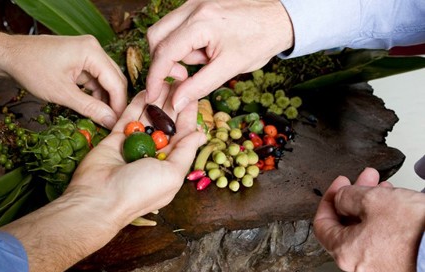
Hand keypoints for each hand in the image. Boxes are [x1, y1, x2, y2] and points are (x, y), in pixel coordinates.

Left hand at [0, 32, 126, 128]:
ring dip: (104, 99)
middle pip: (114, 80)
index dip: (120, 105)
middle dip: (114, 102)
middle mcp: (93, 49)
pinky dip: (94, 94)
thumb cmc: (31, 69)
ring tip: (101, 119)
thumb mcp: (62, 93)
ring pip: (105, 81)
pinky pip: (94, 79)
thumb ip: (90, 108)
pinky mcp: (80, 59)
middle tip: (113, 124)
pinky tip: (91, 108)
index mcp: (92, 51)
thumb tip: (111, 121)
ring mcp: (87, 53)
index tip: (119, 124)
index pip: (116, 82)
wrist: (8, 55)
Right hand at [68, 83, 206, 228]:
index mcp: (169, 165)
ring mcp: (134, 146)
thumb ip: (185, 152)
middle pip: (166, 125)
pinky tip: (146, 91)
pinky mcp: (115, 139)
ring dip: (156, 102)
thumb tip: (200, 135)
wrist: (98, 199)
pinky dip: (137, 105)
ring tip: (164, 81)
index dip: (188, 116)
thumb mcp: (171, 174)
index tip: (193, 95)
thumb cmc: (139, 192)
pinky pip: (128, 119)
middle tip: (179, 82)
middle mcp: (153, 155)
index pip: (183, 136)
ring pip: (148, 119)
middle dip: (173, 104)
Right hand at [145, 0, 292, 111]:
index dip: (155, 78)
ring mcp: (194, 3)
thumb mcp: (230, 68)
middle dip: (162, 62)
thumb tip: (176, 102)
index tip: (152, 95)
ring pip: (165, 30)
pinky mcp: (197, 4)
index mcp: (201, 23)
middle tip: (182, 78)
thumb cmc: (260, 40)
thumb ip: (199, 86)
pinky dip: (183, 42)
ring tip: (203, 60)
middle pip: (156, 37)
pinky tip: (204, 50)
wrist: (280, 18)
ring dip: (175, 52)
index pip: (164, 53)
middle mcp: (193, 8)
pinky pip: (178, 25)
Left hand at [314, 167, 424, 271]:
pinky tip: (398, 209)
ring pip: (368, 234)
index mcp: (345, 252)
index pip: (322, 224)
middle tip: (366, 179)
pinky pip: (386, 246)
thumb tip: (340, 198)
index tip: (340, 184)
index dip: (329, 199)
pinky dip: (386, 226)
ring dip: (372, 209)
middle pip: (348, 227)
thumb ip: (347, 196)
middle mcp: (360, 268)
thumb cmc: (416, 231)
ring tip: (386, 189)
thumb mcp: (373, 199)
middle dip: (356, 198)